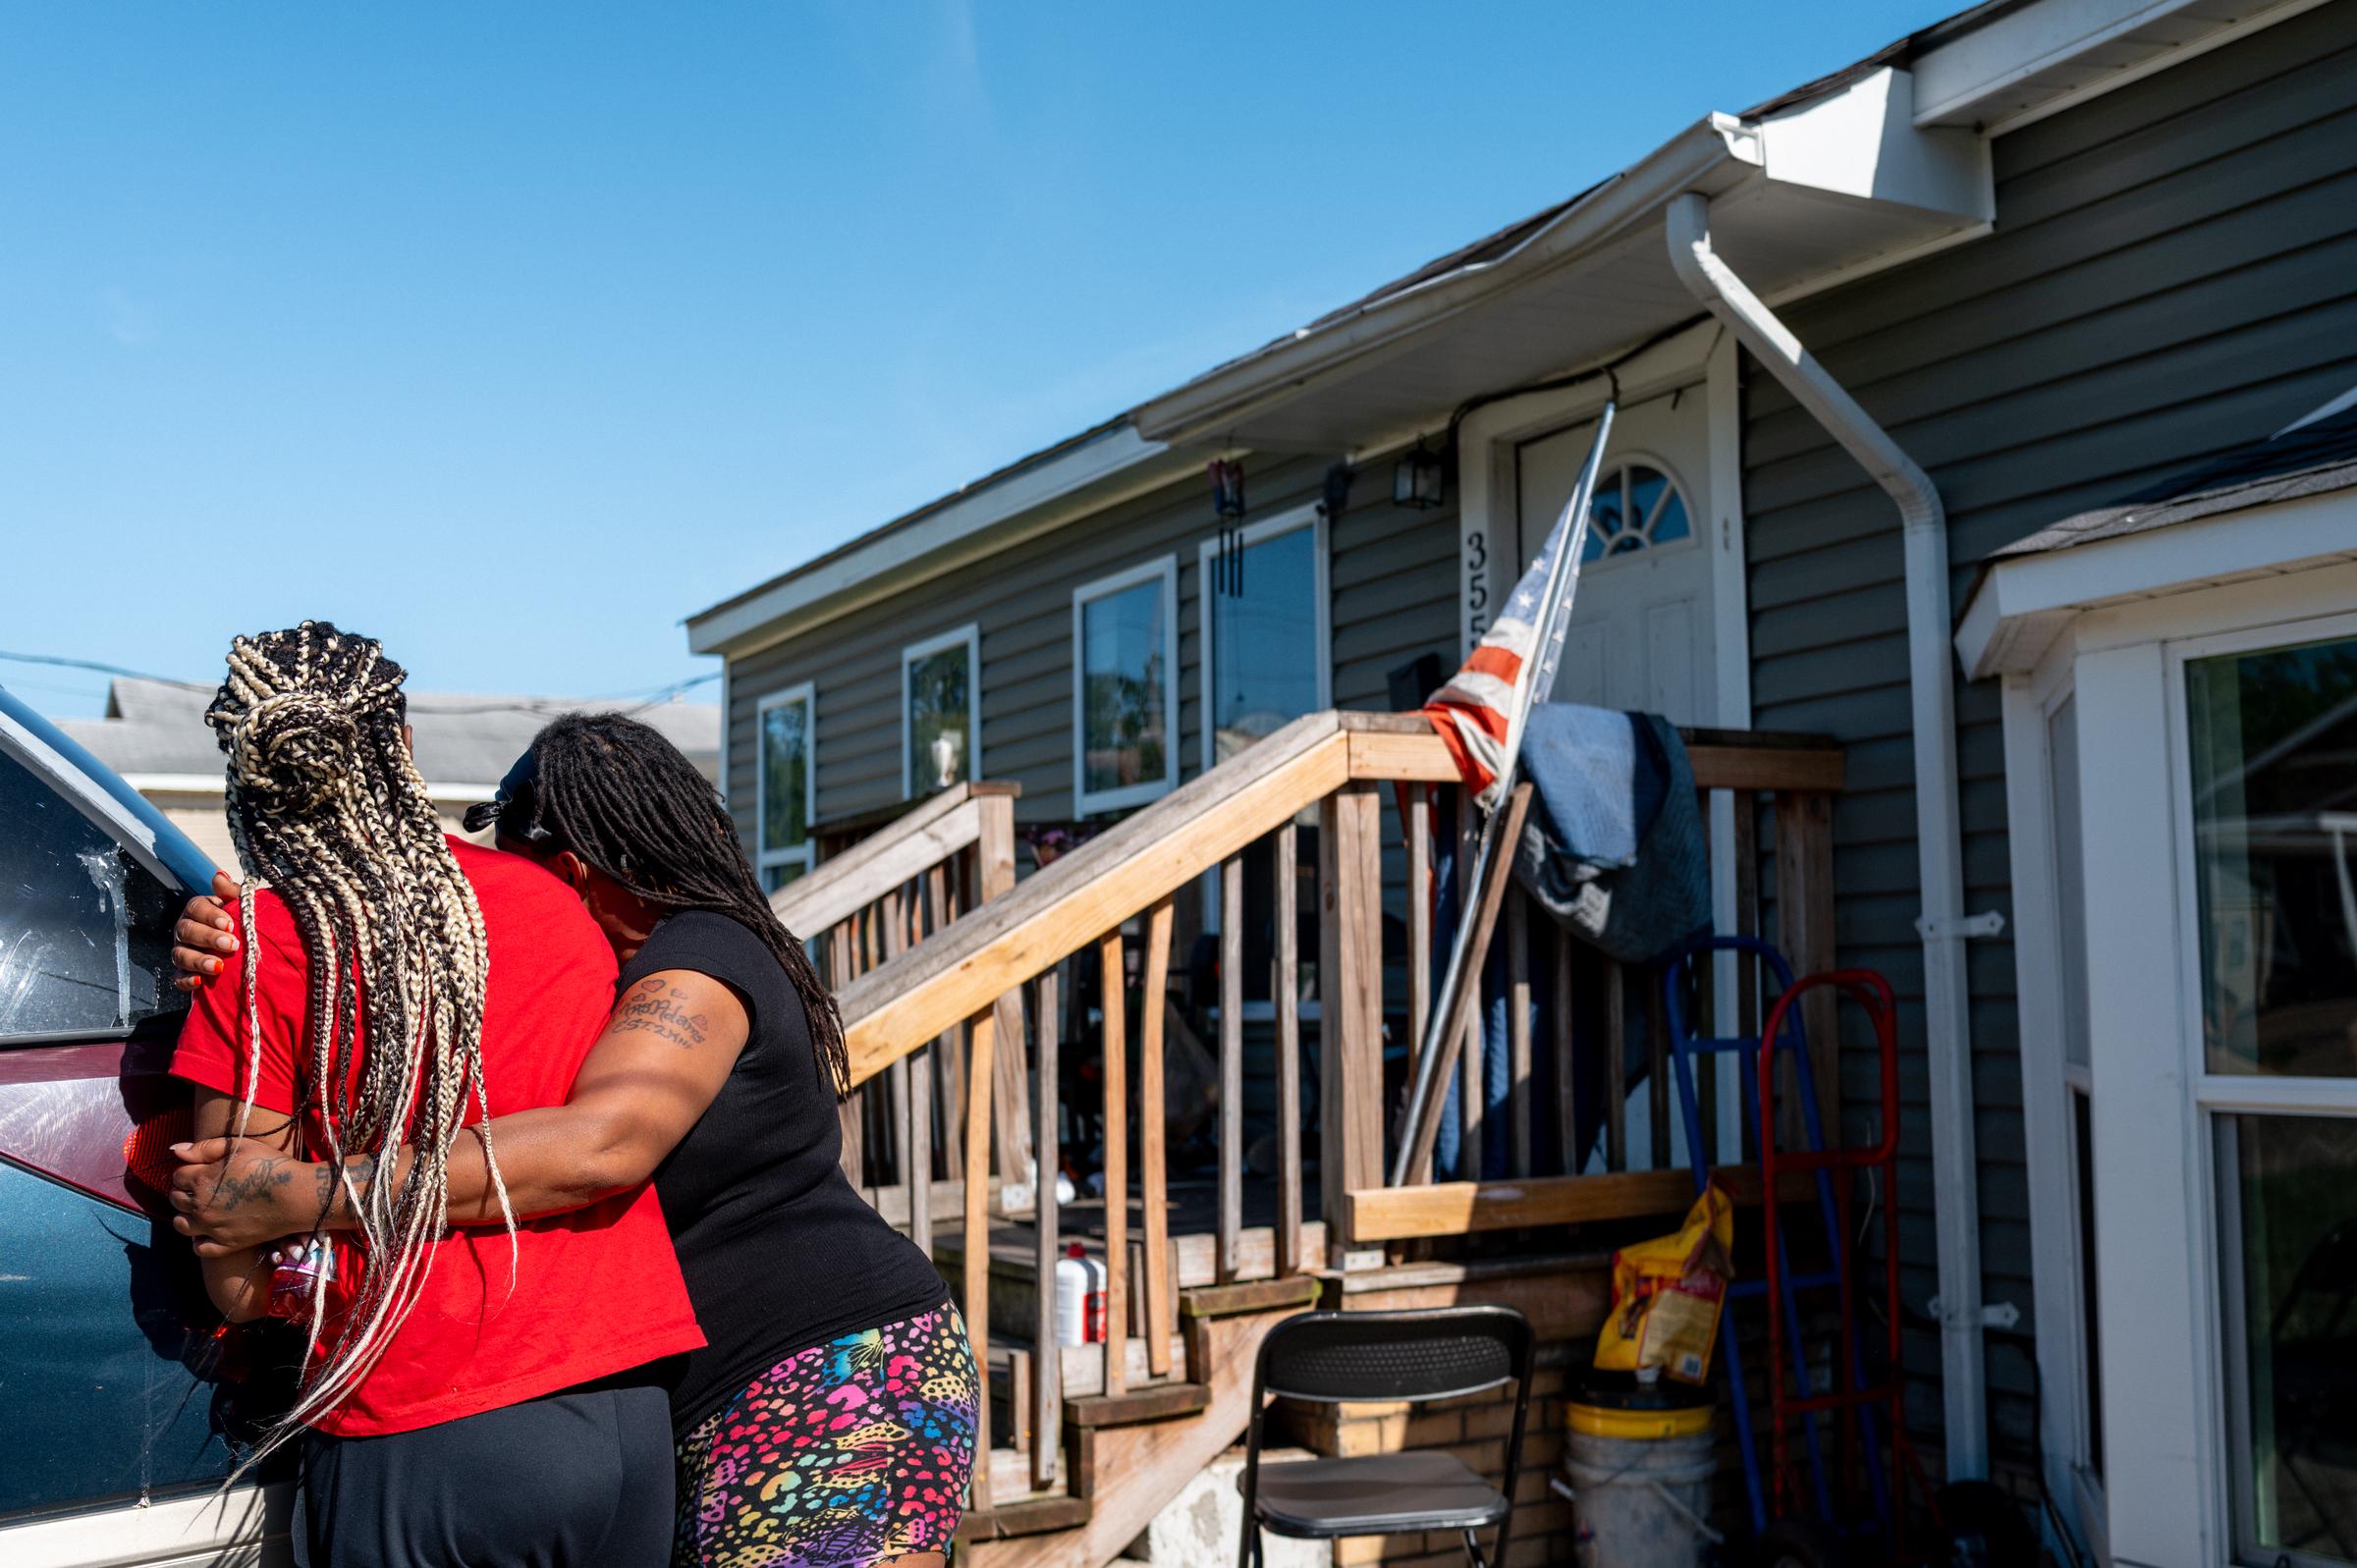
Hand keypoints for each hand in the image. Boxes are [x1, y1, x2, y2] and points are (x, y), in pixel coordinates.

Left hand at [168, 1136, 330, 1255]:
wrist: (298, 1195)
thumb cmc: (271, 1165)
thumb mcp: (240, 1146)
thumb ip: (205, 1147)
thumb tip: (175, 1149)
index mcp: (202, 1180)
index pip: (177, 1175)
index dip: (190, 1169)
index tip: (205, 1168)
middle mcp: (201, 1206)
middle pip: (176, 1199)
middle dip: (185, 1190)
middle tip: (207, 1185)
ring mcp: (212, 1228)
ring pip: (181, 1224)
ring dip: (187, 1214)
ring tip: (204, 1206)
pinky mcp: (226, 1244)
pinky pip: (199, 1247)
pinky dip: (199, 1239)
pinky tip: (210, 1228)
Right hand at [171, 871, 244, 992]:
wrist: (242, 946)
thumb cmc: (240, 921)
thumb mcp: (240, 905)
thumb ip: (231, 892)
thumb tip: (219, 876)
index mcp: (198, 910)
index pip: (196, 908)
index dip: (211, 915)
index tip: (230, 924)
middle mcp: (186, 929)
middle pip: (187, 931)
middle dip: (208, 938)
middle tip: (231, 945)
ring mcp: (182, 950)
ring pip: (180, 954)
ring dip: (198, 961)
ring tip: (218, 967)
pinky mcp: (184, 971)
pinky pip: (178, 977)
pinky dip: (186, 980)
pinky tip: (199, 982)